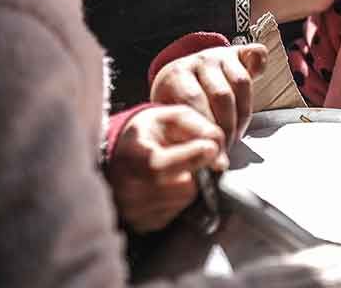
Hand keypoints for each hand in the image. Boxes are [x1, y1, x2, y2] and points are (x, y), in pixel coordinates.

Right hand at [107, 105, 227, 232]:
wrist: (122, 153)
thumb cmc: (151, 133)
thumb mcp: (173, 117)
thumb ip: (200, 127)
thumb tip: (218, 157)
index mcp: (131, 154)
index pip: (160, 164)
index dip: (191, 157)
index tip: (210, 148)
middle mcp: (126, 185)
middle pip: (182, 185)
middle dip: (194, 170)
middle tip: (187, 158)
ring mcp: (132, 208)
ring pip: (184, 200)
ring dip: (188, 184)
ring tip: (174, 171)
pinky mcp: (142, 223)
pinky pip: (177, 213)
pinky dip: (179, 198)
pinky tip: (167, 185)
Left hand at [150, 43, 268, 145]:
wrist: (182, 75)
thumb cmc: (176, 103)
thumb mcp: (170, 115)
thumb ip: (182, 132)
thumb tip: (200, 156)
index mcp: (176, 74)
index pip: (194, 103)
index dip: (207, 131)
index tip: (214, 156)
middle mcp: (199, 61)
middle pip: (221, 96)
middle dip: (227, 128)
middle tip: (226, 150)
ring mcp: (221, 54)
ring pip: (241, 83)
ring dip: (243, 115)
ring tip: (236, 135)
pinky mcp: (240, 52)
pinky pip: (257, 57)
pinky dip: (261, 68)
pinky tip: (259, 82)